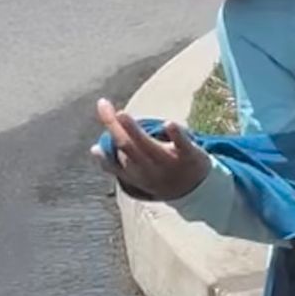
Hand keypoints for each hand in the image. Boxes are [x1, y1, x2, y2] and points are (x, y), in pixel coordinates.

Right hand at [92, 99, 209, 200]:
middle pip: (127, 147)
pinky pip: (182, 145)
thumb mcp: (139, 176)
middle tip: (102, 104)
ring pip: (147, 145)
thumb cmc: (162, 177)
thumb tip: (94, 148)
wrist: (200, 190)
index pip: (113, 165)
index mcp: (135, 175)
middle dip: (113, 126)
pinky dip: (175, 134)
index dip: (102, 155)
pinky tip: (168, 123)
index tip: (94, 141)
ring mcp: (170, 162)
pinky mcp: (190, 155)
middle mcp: (150, 169)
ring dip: (132, 129)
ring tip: (121, 114)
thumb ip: (117, 166)